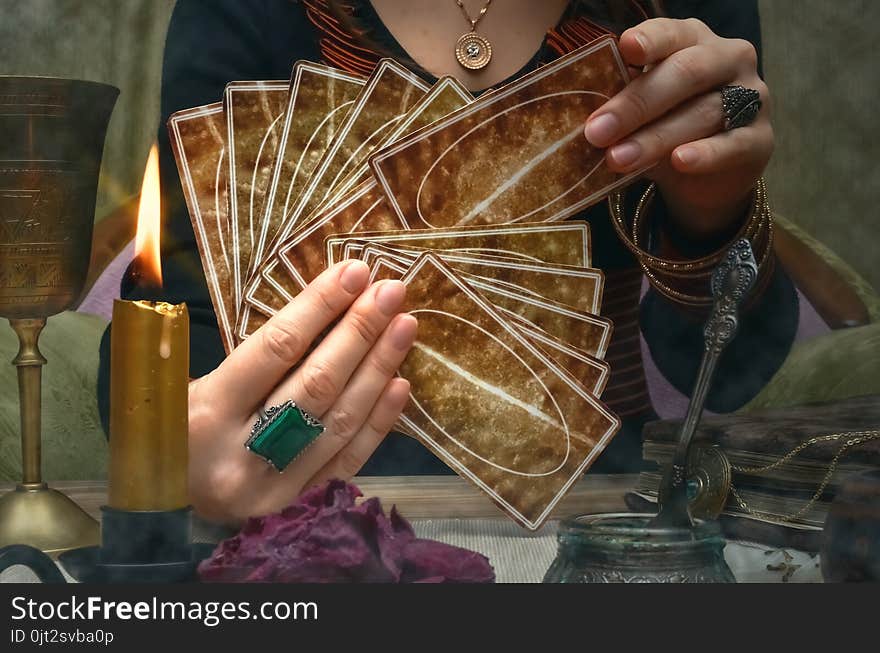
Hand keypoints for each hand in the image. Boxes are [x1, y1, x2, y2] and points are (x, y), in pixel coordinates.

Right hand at [186, 260, 416, 523]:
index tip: (353, 273)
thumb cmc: (173, 434)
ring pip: (339, 421)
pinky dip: (378, 421)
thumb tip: (315, 307)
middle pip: (316, 384)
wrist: (157, 517)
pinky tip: (400, 384)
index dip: (319, 307)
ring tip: (404, 326)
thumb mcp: (179, 391)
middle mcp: (241, 455)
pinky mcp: (298, 511)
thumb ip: (241, 357)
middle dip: (359, 331)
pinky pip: (348, 461)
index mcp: (204, 414)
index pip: (275, 349)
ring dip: (378, 369)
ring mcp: (274, 489)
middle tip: (391, 291)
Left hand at [585, 18, 773, 237]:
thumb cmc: (667, 128)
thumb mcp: (642, 111)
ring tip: (617, 159)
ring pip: (703, 113)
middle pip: (685, 73)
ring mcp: (751, 97)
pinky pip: (732, 144)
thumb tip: (577, 115)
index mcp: (694, 41)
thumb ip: (622, 102)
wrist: (707, 176)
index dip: (651, 39)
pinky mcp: (760, 139)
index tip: (625, 49)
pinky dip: (704, 154)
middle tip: (596, 131)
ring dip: (655, 138)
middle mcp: (728, 59)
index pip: (673, 32)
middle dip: (636, 103)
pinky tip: (679, 161)